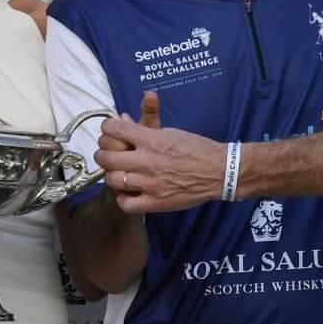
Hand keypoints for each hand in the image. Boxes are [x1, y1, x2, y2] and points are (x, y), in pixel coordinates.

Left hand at [96, 99, 225, 213]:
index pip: (114, 129)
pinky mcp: (156, 202)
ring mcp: (150, 183)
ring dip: (112, 176)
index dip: (106, 129)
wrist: (220, 171)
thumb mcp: (170, 132)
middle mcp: (148, 160)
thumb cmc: (196, 149)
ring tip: (118, 174)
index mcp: (152, 139)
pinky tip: (128, 192)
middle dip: (102, 154)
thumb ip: (145, 127)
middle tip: (107, 155)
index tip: (109, 132)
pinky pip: (125, 204)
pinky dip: (123, 198)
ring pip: (112, 180)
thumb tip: (122, 119)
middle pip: (106, 157)